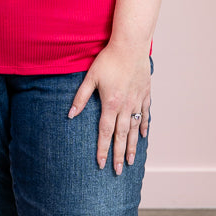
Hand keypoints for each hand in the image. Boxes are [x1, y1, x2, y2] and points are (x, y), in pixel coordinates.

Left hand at [68, 43, 150, 173]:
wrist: (131, 45)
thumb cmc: (109, 59)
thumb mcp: (90, 77)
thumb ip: (80, 97)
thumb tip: (70, 115)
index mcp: (111, 104)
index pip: (105, 132)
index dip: (102, 149)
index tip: (101, 164)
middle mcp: (126, 106)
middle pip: (121, 135)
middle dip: (118, 154)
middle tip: (118, 171)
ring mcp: (137, 101)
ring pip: (135, 128)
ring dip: (132, 145)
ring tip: (130, 160)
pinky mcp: (145, 93)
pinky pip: (146, 114)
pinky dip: (145, 125)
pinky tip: (144, 136)